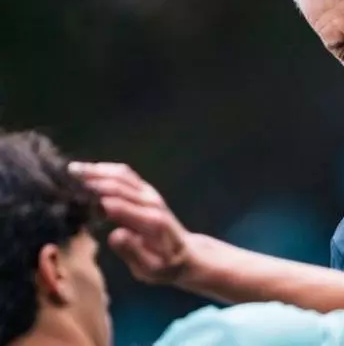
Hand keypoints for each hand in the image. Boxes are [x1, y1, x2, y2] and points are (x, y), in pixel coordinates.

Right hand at [69, 161, 192, 285]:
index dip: (94, 200)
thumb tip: (115, 236)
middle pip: (117, 185)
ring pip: (121, 175)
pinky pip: (125, 174)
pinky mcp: (146, 190)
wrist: (185, 254)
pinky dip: (106, 169)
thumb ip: (133, 253)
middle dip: (91, 181)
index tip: (69, 198)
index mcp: (151, 222)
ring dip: (96, 171)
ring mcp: (150, 194)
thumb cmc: (164, 266)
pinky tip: (88, 170)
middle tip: (62, 181)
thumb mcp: (149, 269)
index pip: (118, 206)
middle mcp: (151, 202)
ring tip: (70, 171)